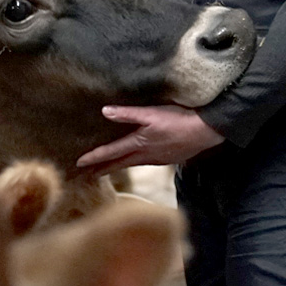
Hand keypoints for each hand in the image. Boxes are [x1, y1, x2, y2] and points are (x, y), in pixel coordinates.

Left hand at [75, 105, 225, 175]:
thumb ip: (127, 113)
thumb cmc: (178, 120)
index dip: (94, 157)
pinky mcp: (169, 158)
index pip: (111, 153)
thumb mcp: (151, 113)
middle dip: (103, 168)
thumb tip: (104, 111)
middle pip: (120, 164)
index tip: (79, 163)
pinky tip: (138, 160)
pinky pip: (146, 163)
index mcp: (139, 144)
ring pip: (133, 164)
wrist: (206, 131)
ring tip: (109, 168)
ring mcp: (158, 159)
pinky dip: (135, 163)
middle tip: (89, 174)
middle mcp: (146, 155)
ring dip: (119, 166)